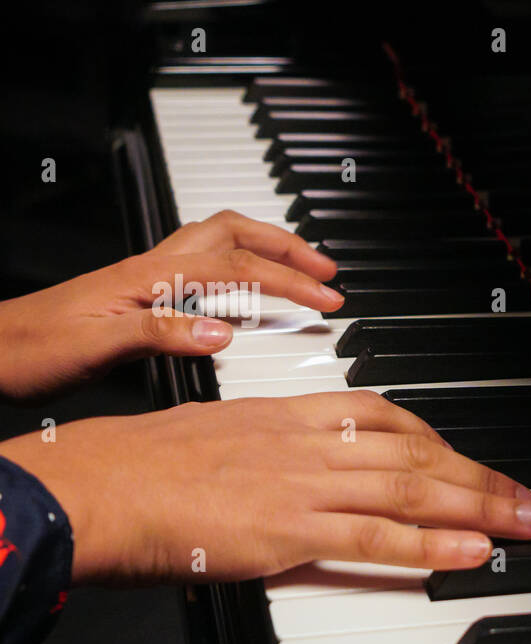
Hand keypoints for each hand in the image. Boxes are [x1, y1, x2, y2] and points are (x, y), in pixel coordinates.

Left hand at [0, 210, 342, 402]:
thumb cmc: (30, 350)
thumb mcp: (95, 348)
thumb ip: (161, 334)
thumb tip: (222, 332)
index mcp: (148, 279)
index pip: (236, 268)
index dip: (287, 282)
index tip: (325, 299)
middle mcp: (150, 269)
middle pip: (234, 233)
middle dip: (287, 247)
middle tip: (326, 270)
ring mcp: (146, 277)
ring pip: (219, 240)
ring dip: (267, 247)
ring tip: (302, 267)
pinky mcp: (140, 293)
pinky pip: (204, 265)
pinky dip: (240, 267)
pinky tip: (247, 291)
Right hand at [0, 391, 530, 584]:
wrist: (98, 484)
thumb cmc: (145, 463)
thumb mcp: (223, 434)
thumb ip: (275, 452)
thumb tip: (303, 473)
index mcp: (291, 415)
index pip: (387, 417)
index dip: (439, 442)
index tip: (468, 460)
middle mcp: (310, 442)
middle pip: (418, 453)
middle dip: (481, 477)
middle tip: (526, 500)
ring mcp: (304, 485)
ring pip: (412, 490)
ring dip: (478, 507)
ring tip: (522, 524)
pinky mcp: (291, 530)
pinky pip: (377, 537)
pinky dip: (430, 546)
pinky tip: (471, 552)